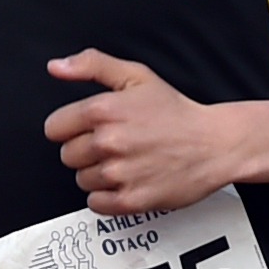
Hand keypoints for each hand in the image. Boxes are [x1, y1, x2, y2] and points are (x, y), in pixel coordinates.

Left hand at [45, 49, 233, 212]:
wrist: (214, 144)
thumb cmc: (177, 112)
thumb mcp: (136, 76)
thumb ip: (92, 65)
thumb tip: (56, 67)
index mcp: (103, 110)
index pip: (54, 128)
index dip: (70, 128)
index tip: (88, 129)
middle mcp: (109, 142)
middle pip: (67, 156)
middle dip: (85, 151)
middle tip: (114, 145)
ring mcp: (120, 173)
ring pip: (82, 180)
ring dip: (97, 174)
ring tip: (124, 162)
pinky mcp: (131, 199)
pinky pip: (96, 203)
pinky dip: (106, 196)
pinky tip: (125, 181)